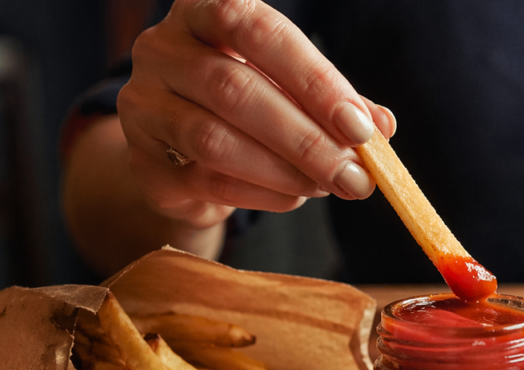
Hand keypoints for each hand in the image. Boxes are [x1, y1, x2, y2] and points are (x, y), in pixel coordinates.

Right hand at [117, 0, 394, 227]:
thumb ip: (336, 102)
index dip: (313, 80)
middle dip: (305, 139)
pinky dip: (259, 195)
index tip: (360, 127)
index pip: (258, 31)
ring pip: (212, 139)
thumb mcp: (293, 88)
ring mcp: (142, 104)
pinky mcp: (141, 161)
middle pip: (234, 89)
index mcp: (204, 11)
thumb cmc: (250, 101)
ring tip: (327, 187)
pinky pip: (204, 182)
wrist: (183, 146)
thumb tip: (382, 125)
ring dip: (283, 171)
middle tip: (354, 177)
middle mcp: (160, 48)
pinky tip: (293, 198)